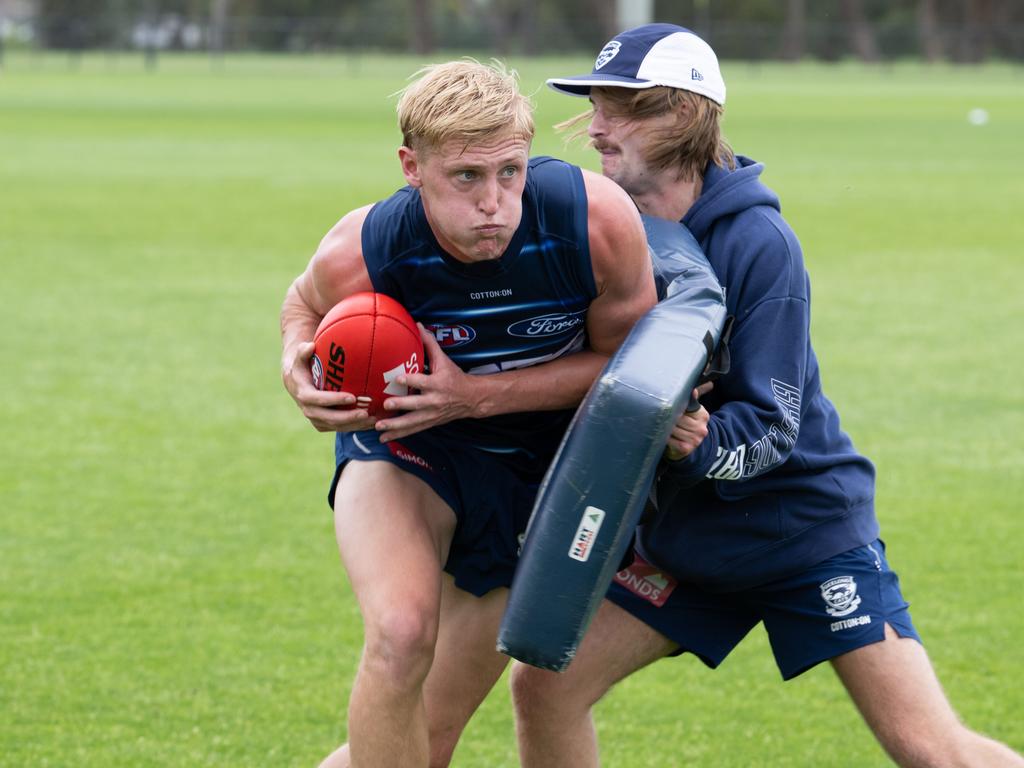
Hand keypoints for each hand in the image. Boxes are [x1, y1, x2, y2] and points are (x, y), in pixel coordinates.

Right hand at [281, 340, 375, 432]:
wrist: (295, 383)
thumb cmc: (302, 367)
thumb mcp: (299, 358)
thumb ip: (303, 351)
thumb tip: (310, 345)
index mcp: (304, 395)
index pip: (319, 400)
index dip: (335, 400)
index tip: (352, 397)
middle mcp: (309, 410)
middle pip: (330, 418)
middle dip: (349, 417)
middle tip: (366, 412)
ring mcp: (316, 419)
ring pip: (337, 426)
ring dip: (355, 425)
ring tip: (373, 420)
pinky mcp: (323, 424)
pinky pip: (340, 428)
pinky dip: (355, 427)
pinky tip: (371, 424)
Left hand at [374, 324, 481, 441]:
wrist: (471, 399)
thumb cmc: (455, 377)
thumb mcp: (444, 360)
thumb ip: (430, 344)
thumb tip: (418, 324)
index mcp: (438, 384)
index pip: (423, 381)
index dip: (411, 379)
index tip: (398, 377)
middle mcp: (434, 401)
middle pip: (416, 404)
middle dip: (401, 405)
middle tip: (386, 404)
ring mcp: (431, 414)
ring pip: (412, 421)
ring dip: (395, 425)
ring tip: (379, 427)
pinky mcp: (429, 423)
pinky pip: (412, 430)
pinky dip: (398, 435)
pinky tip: (384, 438)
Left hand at [665, 383, 712, 460]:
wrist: (688, 447)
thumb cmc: (686, 424)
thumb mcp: (691, 411)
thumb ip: (690, 399)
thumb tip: (693, 389)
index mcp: (702, 415)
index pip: (685, 407)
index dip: (674, 406)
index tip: (665, 404)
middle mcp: (701, 428)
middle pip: (677, 418)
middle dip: (667, 416)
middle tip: (657, 414)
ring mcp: (695, 439)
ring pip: (672, 428)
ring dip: (663, 427)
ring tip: (658, 424)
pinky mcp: (686, 448)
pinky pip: (670, 440)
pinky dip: (664, 437)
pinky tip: (661, 435)